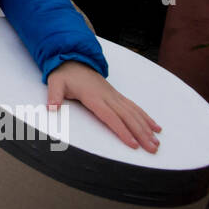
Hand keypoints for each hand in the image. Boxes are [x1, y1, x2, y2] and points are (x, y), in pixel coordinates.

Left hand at [46, 60, 160, 152]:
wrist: (73, 60)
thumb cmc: (64, 74)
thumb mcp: (55, 83)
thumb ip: (53, 96)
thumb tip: (51, 108)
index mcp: (94, 97)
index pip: (110, 117)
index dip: (122, 131)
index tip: (133, 144)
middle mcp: (108, 97)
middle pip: (128, 117)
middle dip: (141, 134)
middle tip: (153, 148)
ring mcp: (114, 96)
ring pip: (134, 113)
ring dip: (147, 128)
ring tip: (157, 142)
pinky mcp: (117, 96)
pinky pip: (134, 107)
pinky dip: (146, 117)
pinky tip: (155, 127)